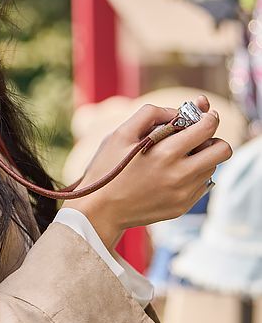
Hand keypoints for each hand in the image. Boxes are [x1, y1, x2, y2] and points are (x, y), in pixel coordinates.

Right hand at [61, 94, 230, 246]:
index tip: (203, 115)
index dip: (209, 117)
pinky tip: (171, 174)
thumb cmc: (107, 169)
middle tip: (197, 137)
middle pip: (222, 151)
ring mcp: (184, 194)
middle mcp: (180, 175)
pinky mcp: (182, 207)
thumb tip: (177, 111)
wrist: (100, 211)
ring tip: (177, 157)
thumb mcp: (120, 134)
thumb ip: (150, 114)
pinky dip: (192, 175)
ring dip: (201, 157)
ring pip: (213, 167)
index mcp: (165, 153)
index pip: (207, 129)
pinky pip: (202, 185)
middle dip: (214, 138)